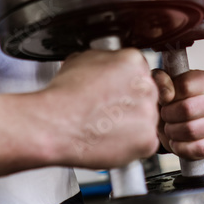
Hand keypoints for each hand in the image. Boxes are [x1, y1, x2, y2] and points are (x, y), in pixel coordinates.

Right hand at [44, 48, 159, 169]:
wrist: (54, 124)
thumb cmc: (63, 95)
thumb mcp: (81, 59)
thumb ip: (105, 60)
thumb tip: (109, 63)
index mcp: (133, 61)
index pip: (141, 71)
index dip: (126, 84)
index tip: (116, 92)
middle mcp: (146, 85)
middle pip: (147, 95)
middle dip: (131, 104)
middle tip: (109, 111)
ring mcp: (149, 114)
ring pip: (146, 119)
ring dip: (131, 124)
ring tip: (106, 127)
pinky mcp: (147, 140)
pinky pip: (145, 142)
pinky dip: (130, 144)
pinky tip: (110, 139)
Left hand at [152, 68, 203, 159]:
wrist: (181, 117)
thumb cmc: (173, 97)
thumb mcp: (163, 82)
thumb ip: (161, 80)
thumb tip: (167, 95)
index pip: (184, 86)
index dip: (168, 95)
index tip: (165, 99)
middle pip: (187, 109)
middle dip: (168, 115)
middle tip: (165, 116)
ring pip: (190, 130)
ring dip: (173, 132)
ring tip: (169, 128)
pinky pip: (198, 148)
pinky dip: (181, 147)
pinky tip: (177, 141)